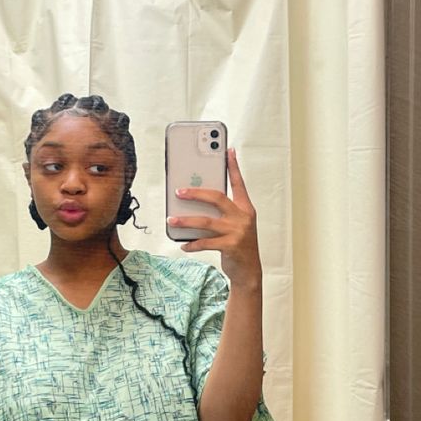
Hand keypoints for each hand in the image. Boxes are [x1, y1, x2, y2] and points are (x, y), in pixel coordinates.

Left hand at [167, 148, 261, 288]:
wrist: (249, 270)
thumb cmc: (239, 244)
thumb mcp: (236, 224)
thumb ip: (222, 212)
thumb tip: (195, 201)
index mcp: (245, 208)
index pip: (239, 183)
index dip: (233, 166)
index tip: (228, 150)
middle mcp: (243, 217)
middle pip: (216, 198)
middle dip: (195, 193)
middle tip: (178, 191)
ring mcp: (237, 232)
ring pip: (206, 222)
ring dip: (186, 220)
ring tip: (171, 219)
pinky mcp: (231, 246)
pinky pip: (205, 243)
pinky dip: (192, 244)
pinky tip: (183, 244)